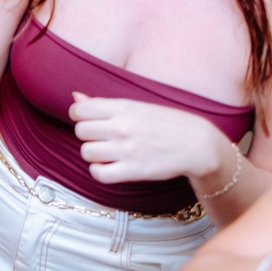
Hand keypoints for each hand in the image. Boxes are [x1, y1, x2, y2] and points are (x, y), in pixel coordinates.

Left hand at [70, 93, 221, 183]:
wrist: (197, 143)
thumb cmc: (164, 122)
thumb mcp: (134, 106)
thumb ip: (102, 104)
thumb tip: (74, 97)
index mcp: (122, 107)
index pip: (79, 110)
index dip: (78, 115)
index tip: (87, 120)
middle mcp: (122, 127)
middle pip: (80, 131)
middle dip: (87, 135)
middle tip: (100, 137)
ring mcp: (128, 150)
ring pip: (87, 152)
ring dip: (93, 154)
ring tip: (106, 152)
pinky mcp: (134, 171)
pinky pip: (99, 174)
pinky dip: (99, 171)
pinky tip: (108, 166)